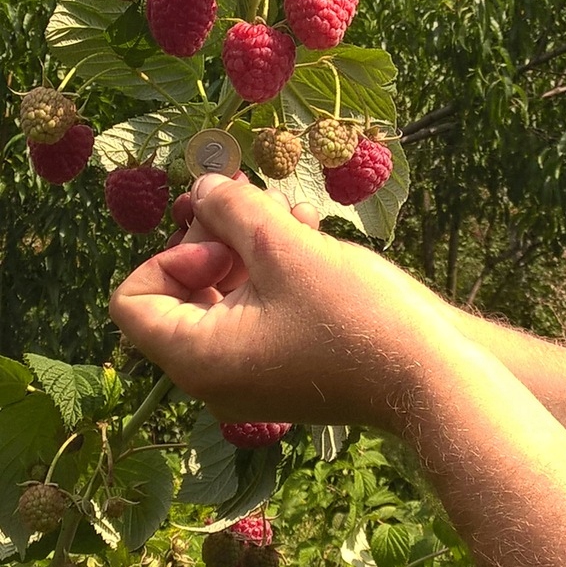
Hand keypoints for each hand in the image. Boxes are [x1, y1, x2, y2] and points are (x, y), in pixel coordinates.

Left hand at [109, 175, 429, 426]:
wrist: (432, 376)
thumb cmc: (354, 314)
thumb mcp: (284, 247)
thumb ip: (232, 210)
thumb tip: (204, 189)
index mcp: (197, 358)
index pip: (132, 301)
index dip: (167, 255)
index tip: (223, 241)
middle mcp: (213, 377)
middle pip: (179, 295)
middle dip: (214, 240)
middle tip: (253, 208)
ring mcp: (251, 378)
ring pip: (223, 298)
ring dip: (250, 248)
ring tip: (292, 215)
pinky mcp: (285, 369)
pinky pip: (257, 314)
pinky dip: (273, 274)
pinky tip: (310, 235)